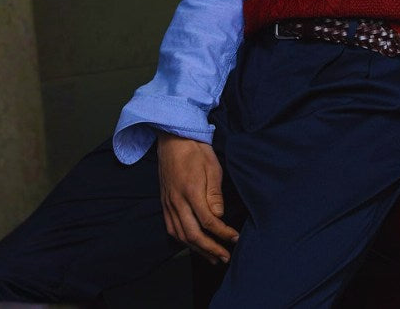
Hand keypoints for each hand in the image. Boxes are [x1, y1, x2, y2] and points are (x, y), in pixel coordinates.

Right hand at [157, 131, 239, 262]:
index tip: (234, 238)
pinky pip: (171, 228)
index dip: (222, 233)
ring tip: (212, 257)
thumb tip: (219, 217)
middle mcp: (177, 201)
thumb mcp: (212, 168)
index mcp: (191, 191)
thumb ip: (215, 194)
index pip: (208, 221)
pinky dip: (183, 241)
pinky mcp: (165, 204)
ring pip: (181, 235)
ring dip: (197, 249)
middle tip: (225, 257)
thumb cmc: (196, 151)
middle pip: (193, 234)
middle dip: (210, 249)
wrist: (173, 140)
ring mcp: (169, 204)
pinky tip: (193, 246)